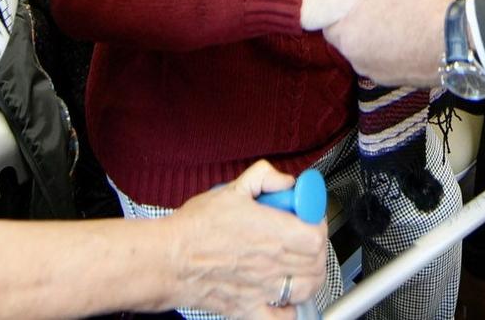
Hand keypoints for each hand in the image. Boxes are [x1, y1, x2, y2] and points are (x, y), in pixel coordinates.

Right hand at [161, 160, 326, 318]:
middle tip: (303, 238)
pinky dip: (288, 310)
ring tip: (297, 264)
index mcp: (272, 233)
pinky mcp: (248, 308)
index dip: (317, 223)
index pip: (316, 234)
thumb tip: (286, 181)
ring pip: (306, 289)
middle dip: (316, 248)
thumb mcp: (231, 189)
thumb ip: (264, 178)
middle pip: (316, 262)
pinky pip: (280, 318)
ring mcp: (262, 289)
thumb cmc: (194, 229)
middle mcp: (272, 263)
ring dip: (309, 276)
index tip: (308, 216)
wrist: (167, 260)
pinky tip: (283, 296)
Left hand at [322, 0, 452, 88]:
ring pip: (372, 47)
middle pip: (351, 34)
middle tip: (382, 0)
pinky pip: (391, 59)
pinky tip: (413, 31)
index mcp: (347, 39)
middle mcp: (359, 62)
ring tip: (401, 14)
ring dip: (380, 33)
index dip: (343, 3)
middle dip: (363, 17)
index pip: (329, 21)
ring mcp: (380, 75)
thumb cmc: (418, 9)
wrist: (456, 43)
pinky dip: (397, 47)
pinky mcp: (401, 81)